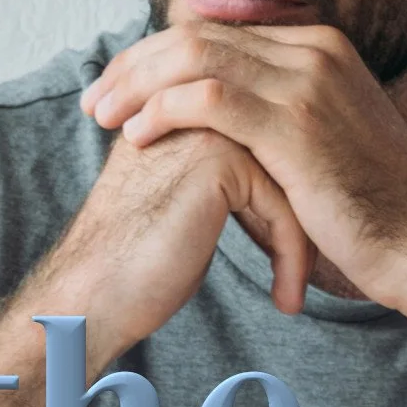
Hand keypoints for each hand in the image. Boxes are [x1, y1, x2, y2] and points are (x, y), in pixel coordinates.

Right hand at [34, 120, 313, 360]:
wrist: (93, 293)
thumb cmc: (135, 263)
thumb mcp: (184, 203)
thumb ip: (223, 179)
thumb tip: (274, 190)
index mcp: (183, 110)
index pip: (267, 140)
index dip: (288, 195)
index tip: (295, 248)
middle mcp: (195, 106)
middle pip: (285, 154)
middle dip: (306, 214)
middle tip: (313, 266)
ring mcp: (207, 127)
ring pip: (291, 177)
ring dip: (302, 242)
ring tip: (297, 288)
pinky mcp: (220, 161)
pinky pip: (283, 204)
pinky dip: (292, 258)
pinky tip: (287, 300)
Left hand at [80, 22, 406, 310]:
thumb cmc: (376, 215)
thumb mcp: (328, 149)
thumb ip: (283, 123)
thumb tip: (231, 131)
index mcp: (322, 50)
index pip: (220, 33)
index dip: (159, 56)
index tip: (120, 89)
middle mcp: (315, 52)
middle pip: (199, 35)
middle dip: (136, 64)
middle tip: (96, 99)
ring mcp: (308, 83)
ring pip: (195, 57)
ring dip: (138, 84)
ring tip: (104, 116)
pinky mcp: (297, 124)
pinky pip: (209, 98)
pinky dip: (164, 111)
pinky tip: (139, 136)